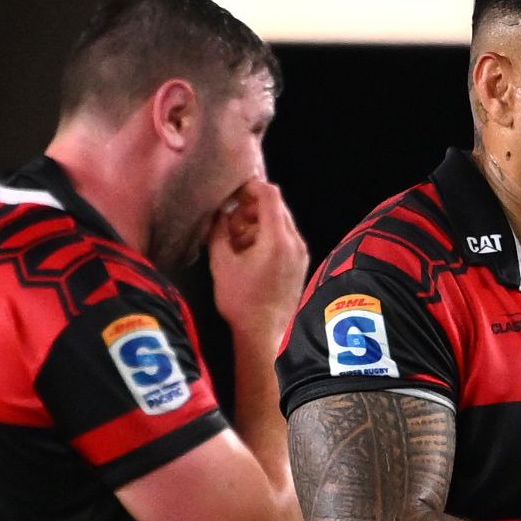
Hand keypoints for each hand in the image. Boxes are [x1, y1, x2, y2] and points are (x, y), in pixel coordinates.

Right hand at [208, 179, 308, 340]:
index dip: (250, 186)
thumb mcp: (221, 262)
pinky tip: (249, 252)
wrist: (265, 333)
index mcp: (277, 239)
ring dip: (258, 222)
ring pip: (280, 222)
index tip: (233, 193)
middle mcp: (295, 242)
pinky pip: (285, 237)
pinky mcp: (300, 263)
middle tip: (230, 221)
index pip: (270, 194)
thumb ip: (219, 229)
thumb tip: (220, 211)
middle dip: (251, 207)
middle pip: (276, 206)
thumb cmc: (240, 300)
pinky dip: (267, 235)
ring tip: (237, 241)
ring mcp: (301, 253)